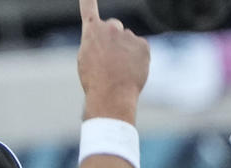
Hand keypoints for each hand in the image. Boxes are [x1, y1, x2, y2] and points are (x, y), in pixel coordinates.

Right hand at [77, 0, 149, 120]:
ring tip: (120, 70)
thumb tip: (110, 42)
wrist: (111, 95)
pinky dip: (138, 57)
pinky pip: (141, 48)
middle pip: (115, 26)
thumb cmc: (95, 81)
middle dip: (114, 37)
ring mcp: (128, 35)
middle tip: (112, 59)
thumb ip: (96, 43)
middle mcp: (110, 27)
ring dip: (126, 50)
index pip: (89, 8)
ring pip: (128, 40)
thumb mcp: (86, 59)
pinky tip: (132, 70)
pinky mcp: (143, 44)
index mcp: (92, 30)